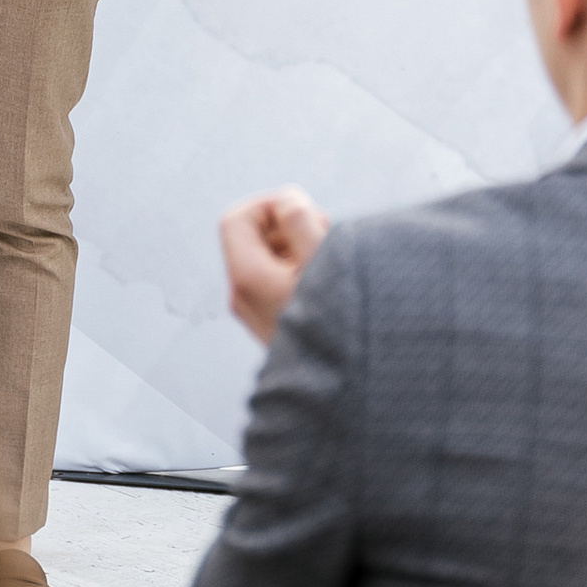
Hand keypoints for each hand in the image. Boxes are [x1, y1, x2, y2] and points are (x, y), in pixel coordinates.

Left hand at [219, 186, 330, 348]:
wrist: (349, 386)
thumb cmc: (340, 322)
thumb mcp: (325, 259)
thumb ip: (300, 220)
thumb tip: (286, 199)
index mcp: (247, 278)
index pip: (237, 218)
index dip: (271, 205)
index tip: (307, 214)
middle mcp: (243, 298)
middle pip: (253, 237)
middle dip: (289, 225)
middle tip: (326, 235)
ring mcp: (255, 314)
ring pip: (267, 260)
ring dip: (298, 248)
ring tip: (333, 261)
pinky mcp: (273, 326)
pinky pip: (276, 283)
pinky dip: (300, 271)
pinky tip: (330, 283)